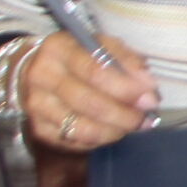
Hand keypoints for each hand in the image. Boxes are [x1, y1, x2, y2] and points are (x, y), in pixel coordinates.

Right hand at [21, 31, 159, 153]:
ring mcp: (36, 104)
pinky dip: (99, 139)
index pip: (94, 71)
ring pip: (81, 128)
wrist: (38, 67)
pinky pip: (74, 141)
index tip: (150, 99)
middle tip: (146, 119)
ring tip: (132, 125)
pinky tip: (112, 130)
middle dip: (124, 115)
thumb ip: (127, 61)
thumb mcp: (103, 45)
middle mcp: (41, 76)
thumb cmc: (80, 54)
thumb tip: (147, 86)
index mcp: (58, 47)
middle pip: (88, 103)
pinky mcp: (38, 128)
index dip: (126, 88)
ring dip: (114, 131)